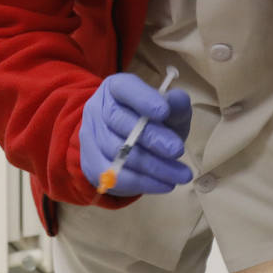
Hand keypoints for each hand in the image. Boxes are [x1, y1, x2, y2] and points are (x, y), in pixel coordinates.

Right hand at [80, 72, 192, 195]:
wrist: (130, 142)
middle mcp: (98, 109)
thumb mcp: (169, 108)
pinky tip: (165, 184)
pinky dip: (142, 183)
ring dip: (152, 166)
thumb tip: (174, 102)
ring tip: (181, 175)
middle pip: (119, 122)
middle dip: (151, 137)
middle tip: (177, 150)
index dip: (143, 99)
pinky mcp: (91, 164)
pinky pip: (113, 177)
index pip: (125, 88)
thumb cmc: (154, 120)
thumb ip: (175, 103)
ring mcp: (91, 137)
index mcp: (116, 88)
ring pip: (117, 153)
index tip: (164, 111)